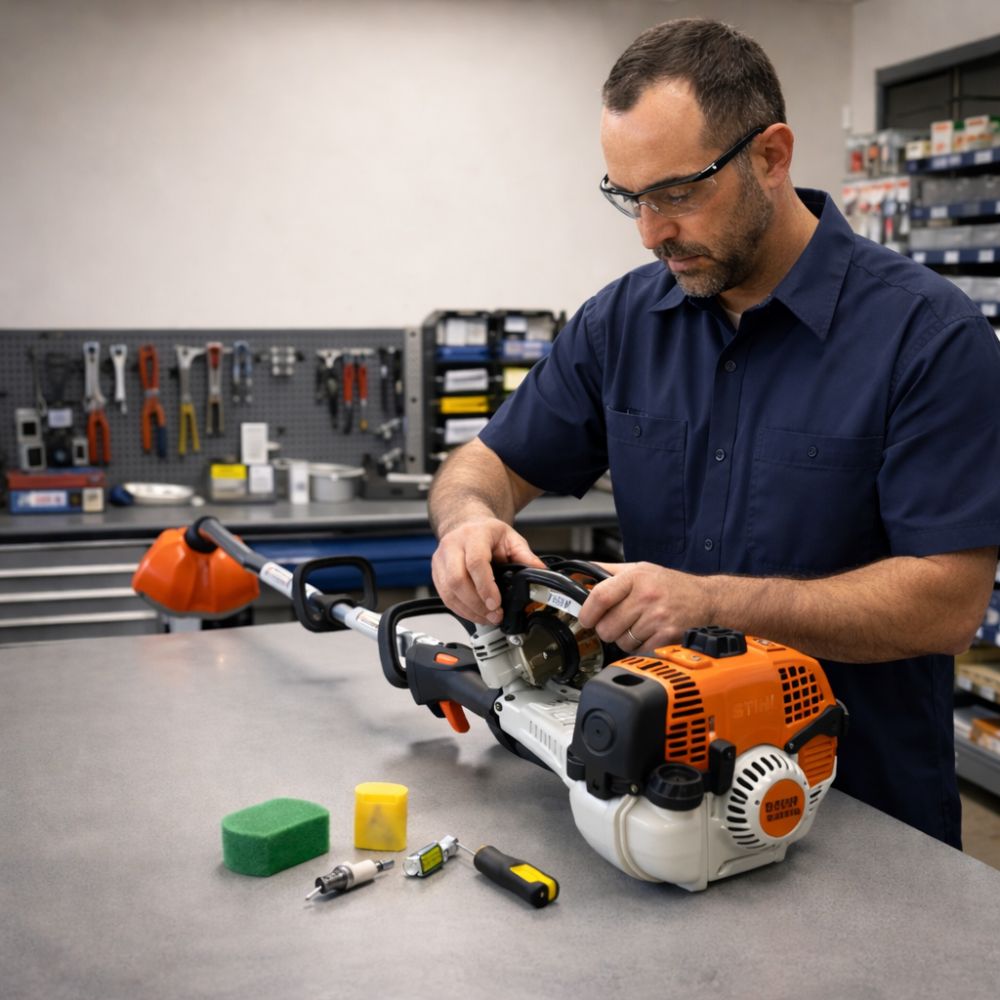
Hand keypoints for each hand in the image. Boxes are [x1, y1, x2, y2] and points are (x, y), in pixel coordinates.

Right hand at [432, 518, 545, 624]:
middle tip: (494, 615)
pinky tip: (475, 614)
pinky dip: (461, 609)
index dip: (485, 586)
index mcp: (473, 535)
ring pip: (448, 592)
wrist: (466, 524)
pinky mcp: (436, 572)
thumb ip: (525, 556)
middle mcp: (452, 546)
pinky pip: (445, 597)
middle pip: (457, 580)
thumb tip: (540, 572)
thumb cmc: (487, 532)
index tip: (496, 603)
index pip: (475, 562)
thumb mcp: (510, 538)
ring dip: (469, 610)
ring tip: (487, 618)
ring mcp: (441, 559)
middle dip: (476, 604)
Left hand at [577, 562, 714, 651]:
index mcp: (636, 577)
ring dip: (624, 639)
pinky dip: (639, 648)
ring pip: (621, 641)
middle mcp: (647, 596)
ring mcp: (658, 618)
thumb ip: (610, 572)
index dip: (587, 612)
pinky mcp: (667, 637)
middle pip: (607, 625)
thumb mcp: (640, 569)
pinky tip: (648, 635)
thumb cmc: (671, 585)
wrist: (707, 599)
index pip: (600, 596)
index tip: (586, 618)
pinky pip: (638, 651)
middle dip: (606, 629)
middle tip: (616, 623)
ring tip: (637, 627)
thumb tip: (580, 573)